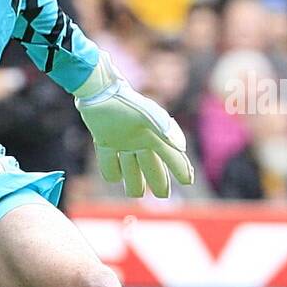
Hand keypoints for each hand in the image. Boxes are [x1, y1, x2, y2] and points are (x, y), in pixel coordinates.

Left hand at [74, 57, 193, 198]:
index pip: (171, 156)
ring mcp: (122, 142)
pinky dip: (112, 170)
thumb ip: (164, 129)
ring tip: (135, 193)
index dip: (180, 168)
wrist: (98, 91)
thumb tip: (181, 147)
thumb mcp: (146, 115)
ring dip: (134, 181)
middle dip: (158, 181)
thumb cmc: (123, 101)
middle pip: (152, 166)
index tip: (188, 181)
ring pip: (131, 169)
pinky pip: (110, 163)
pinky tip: (114, 176)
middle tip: (163, 196)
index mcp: (153, 135)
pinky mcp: (105, 141)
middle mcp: (140, 140)